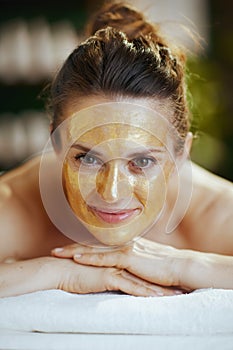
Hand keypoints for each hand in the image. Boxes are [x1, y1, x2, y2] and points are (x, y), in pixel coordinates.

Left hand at [52, 239, 187, 294]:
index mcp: (127, 245)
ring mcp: (126, 250)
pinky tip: (76, 258)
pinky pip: (105, 258)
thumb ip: (136, 263)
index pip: (101, 246)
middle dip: (72, 247)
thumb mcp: (147, 264)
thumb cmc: (167, 268)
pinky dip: (90, 257)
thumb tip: (128, 268)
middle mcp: (124, 244)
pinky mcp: (129, 258)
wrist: (182, 266)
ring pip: (94, 250)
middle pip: (92, 246)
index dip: (83, 248)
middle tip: (55, 250)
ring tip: (57, 253)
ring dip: (74, 251)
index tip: (68, 250)